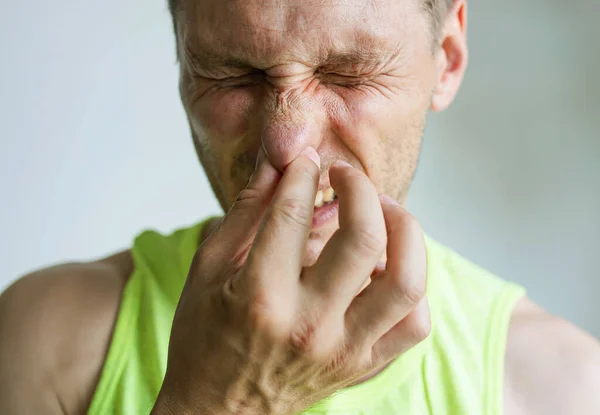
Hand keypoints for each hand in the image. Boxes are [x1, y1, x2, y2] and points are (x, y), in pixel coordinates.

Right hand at [153, 148, 429, 414]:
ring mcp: (344, 350)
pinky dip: (411, 286)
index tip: (308, 160)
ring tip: (384, 212)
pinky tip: (387, 266)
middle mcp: (309, 325)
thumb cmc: (204, 339)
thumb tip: (279, 161)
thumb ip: (247, 211)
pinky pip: (414, 323)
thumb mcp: (208, 268)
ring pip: (406, 281)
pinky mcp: (363, 366)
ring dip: (404, 231)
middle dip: (360, 187)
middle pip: (364, 238)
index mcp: (260, 297)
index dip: (304, 172)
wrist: (220, 412)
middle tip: (346, 175)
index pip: (294, 213)